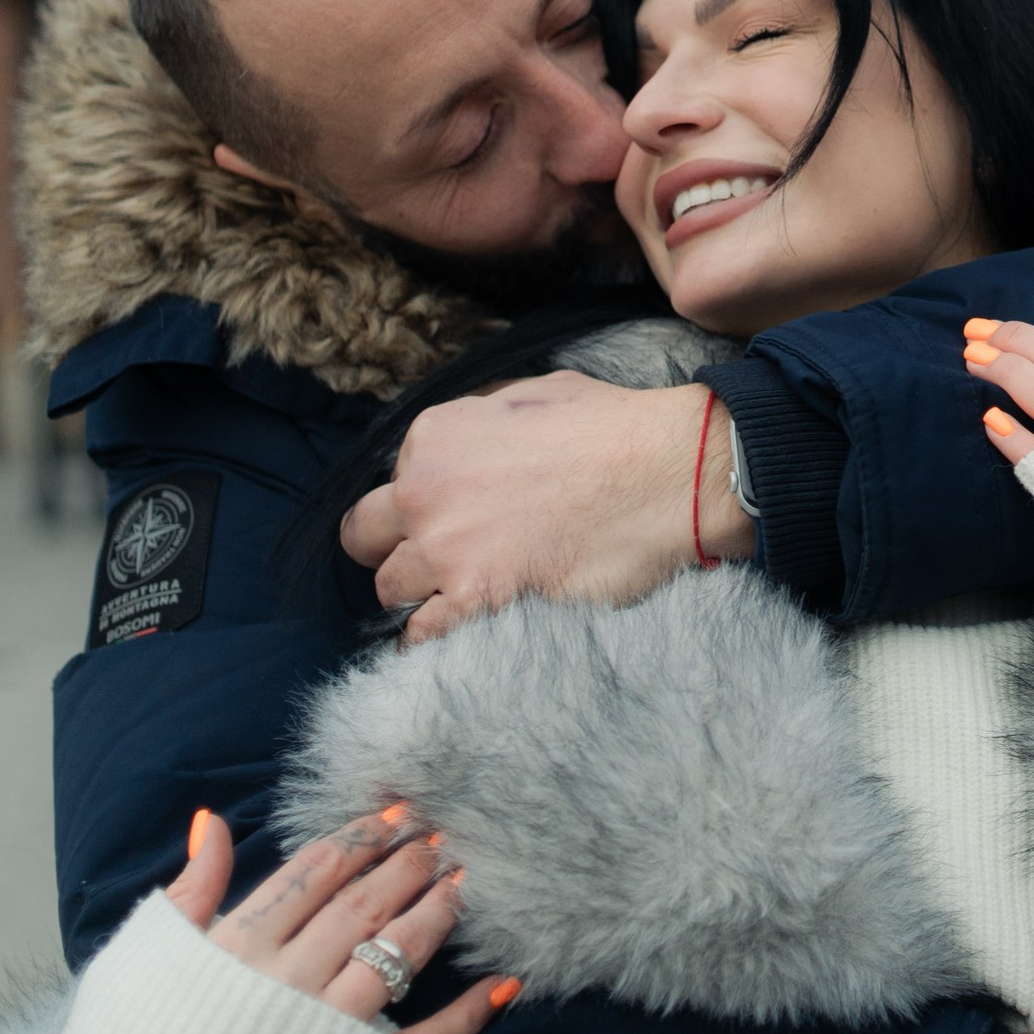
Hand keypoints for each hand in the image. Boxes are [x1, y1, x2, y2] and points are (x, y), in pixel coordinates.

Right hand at [171, 808, 518, 1033]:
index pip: (315, 872)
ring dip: (437, 914)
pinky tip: (505, 982)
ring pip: (396, 954)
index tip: (396, 815)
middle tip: (441, 838)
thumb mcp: (153, 959)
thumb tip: (211, 821)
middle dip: (408, 865)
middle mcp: (289, 979)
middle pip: (363, 904)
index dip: (361, 838)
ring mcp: (328, 1029)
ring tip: (465, 881)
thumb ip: (192, 888)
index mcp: (240, 945)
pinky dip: (471, 1012)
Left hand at [339, 374, 753, 642]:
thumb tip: (469, 440)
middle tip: (433, 557)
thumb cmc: (614, 428)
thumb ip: (481, 418)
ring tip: (453, 598)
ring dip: (416, 594)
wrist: (667, 473)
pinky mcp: (475, 600)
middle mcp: (424, 490)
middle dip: (391, 546)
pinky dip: (429, 641)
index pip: (395, 479)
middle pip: (366, 535)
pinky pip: (420, 636)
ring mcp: (445, 549)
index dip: (425, 499)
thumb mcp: (534, 392)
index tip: (456, 512)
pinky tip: (453, 634)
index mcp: (435, 436)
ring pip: (388, 588)